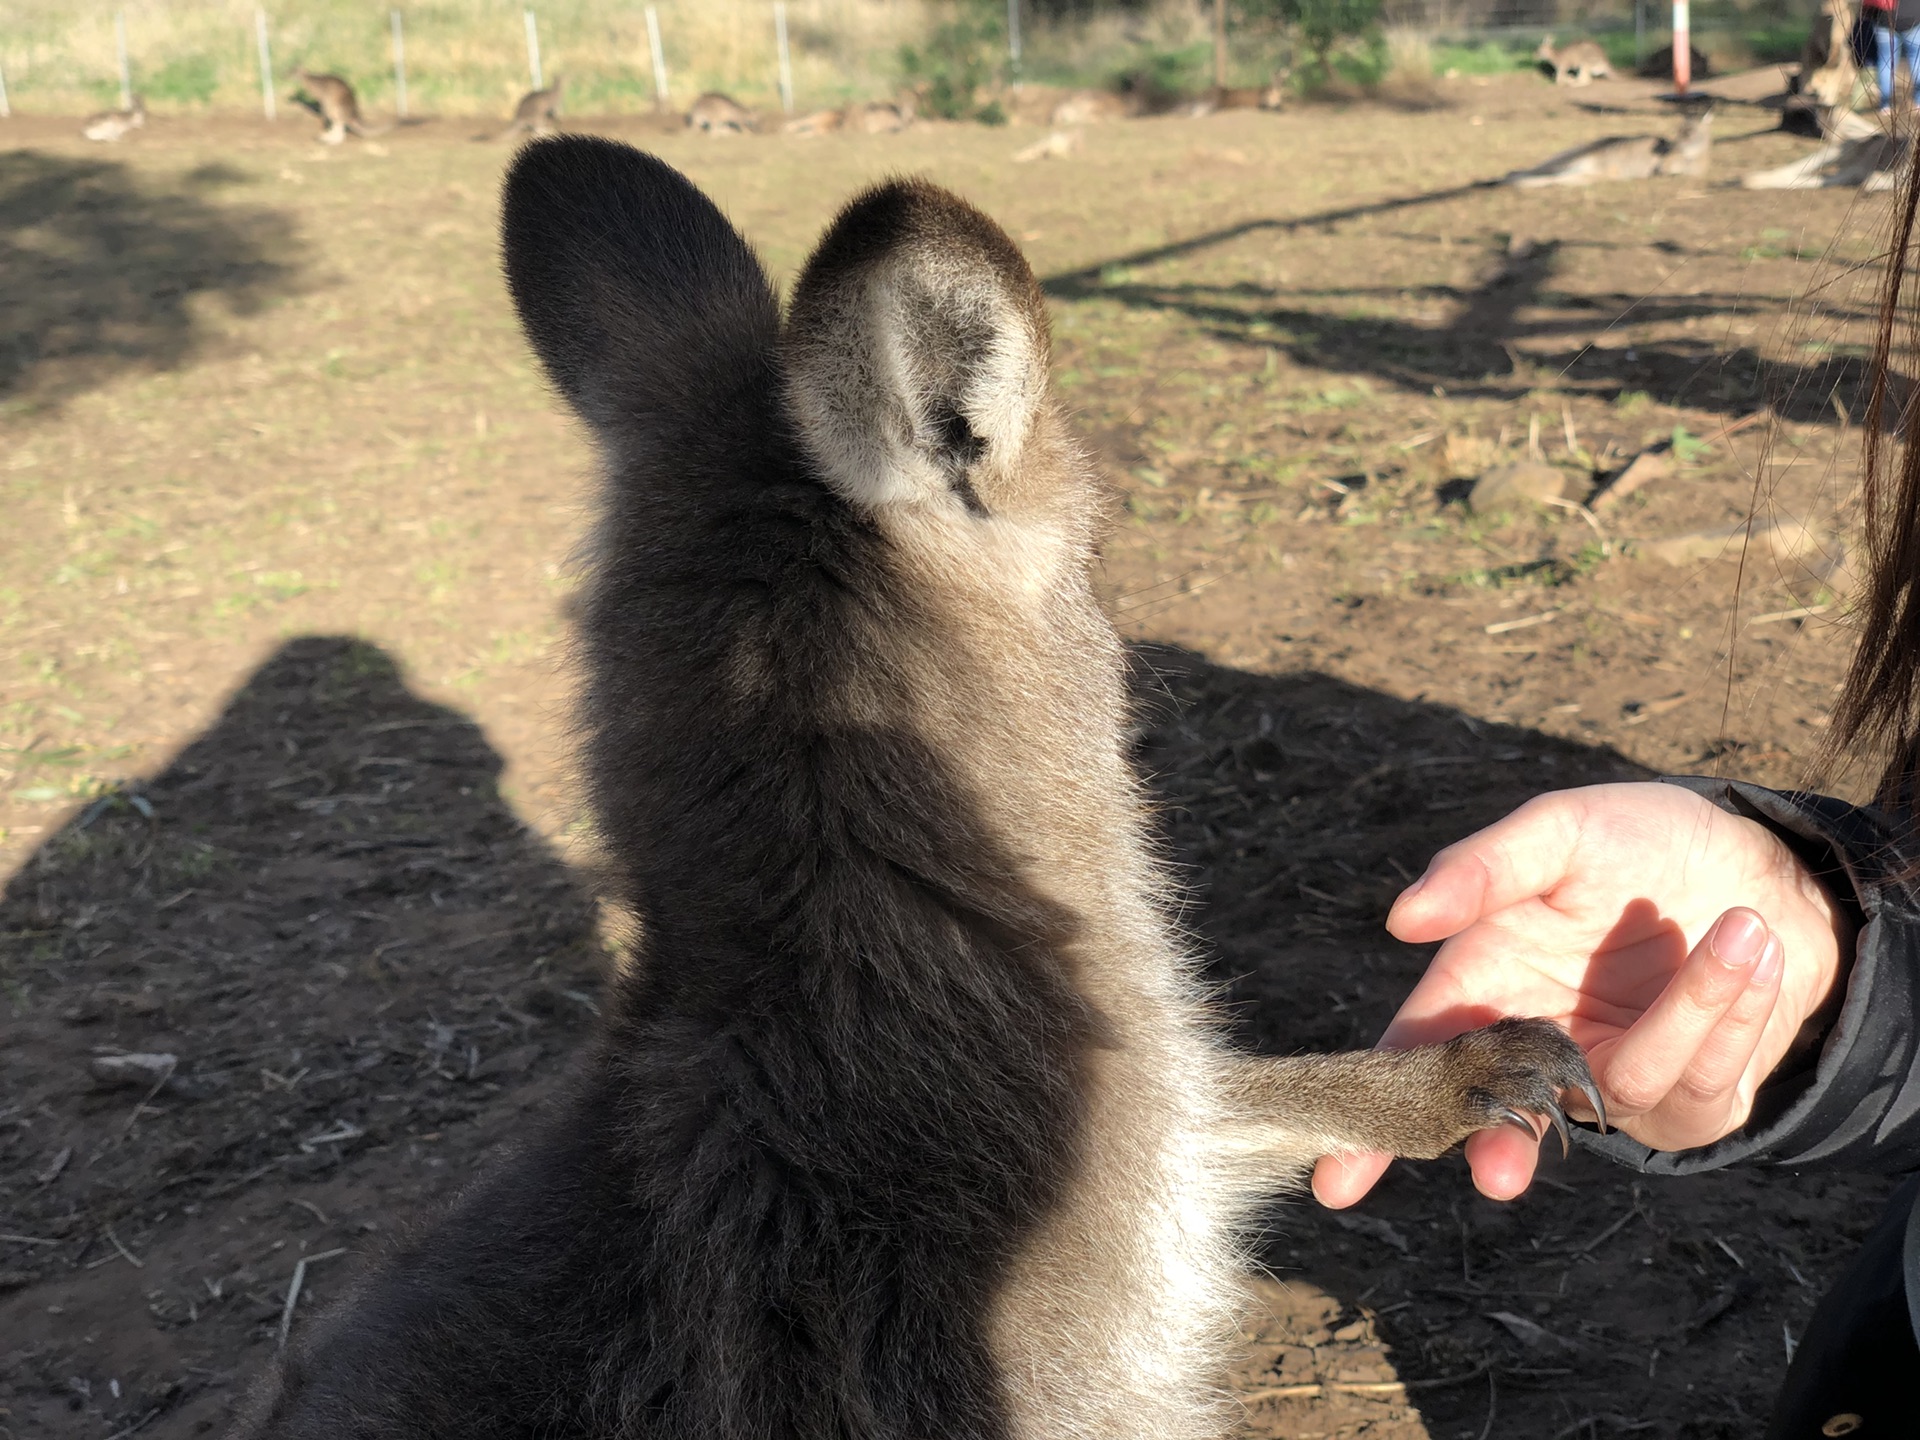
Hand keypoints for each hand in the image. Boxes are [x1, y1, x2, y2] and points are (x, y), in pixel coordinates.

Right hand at [1312, 782, 1852, 1208]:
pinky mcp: (1695, 1100)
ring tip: (1740, 928)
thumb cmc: (1639, 842)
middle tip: (1498, 1172)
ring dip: (1686, 1013)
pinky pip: (1700, 1086)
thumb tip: (1402, 921)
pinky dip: (1729, 1012)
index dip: (1375, 1129)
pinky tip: (1751, 948)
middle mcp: (1538, 1048)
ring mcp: (1613, 1081)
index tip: (1337, 1182)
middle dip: (1499, 1148)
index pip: (1413, 1062)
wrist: (1761, 859)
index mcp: (1484, 986)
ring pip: (1617, 1093)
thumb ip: (1481, 871)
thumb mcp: (1559, 832)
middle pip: (1499, 1123)